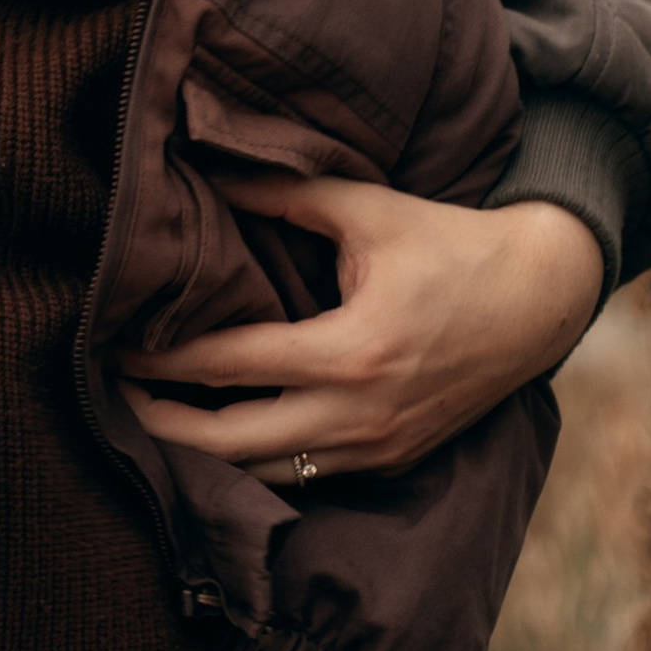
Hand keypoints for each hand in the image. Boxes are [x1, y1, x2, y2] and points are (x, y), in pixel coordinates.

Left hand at [117, 181, 601, 476]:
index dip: (162, 358)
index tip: (112, 346)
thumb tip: (209, 172)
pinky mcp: (390, 462)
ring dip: (201, 454)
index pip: (229, 365)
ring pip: (262, 474)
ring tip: (150, 418)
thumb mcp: (369, 209)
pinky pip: (303, 478)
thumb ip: (286, 193)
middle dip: (160, 425)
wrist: (539, 300)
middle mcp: (358, 416)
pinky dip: (252, 464)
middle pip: (228, 444)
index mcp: (350, 353)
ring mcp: (375, 449)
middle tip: (111, 396)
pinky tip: (217, 437)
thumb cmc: (451, 246)